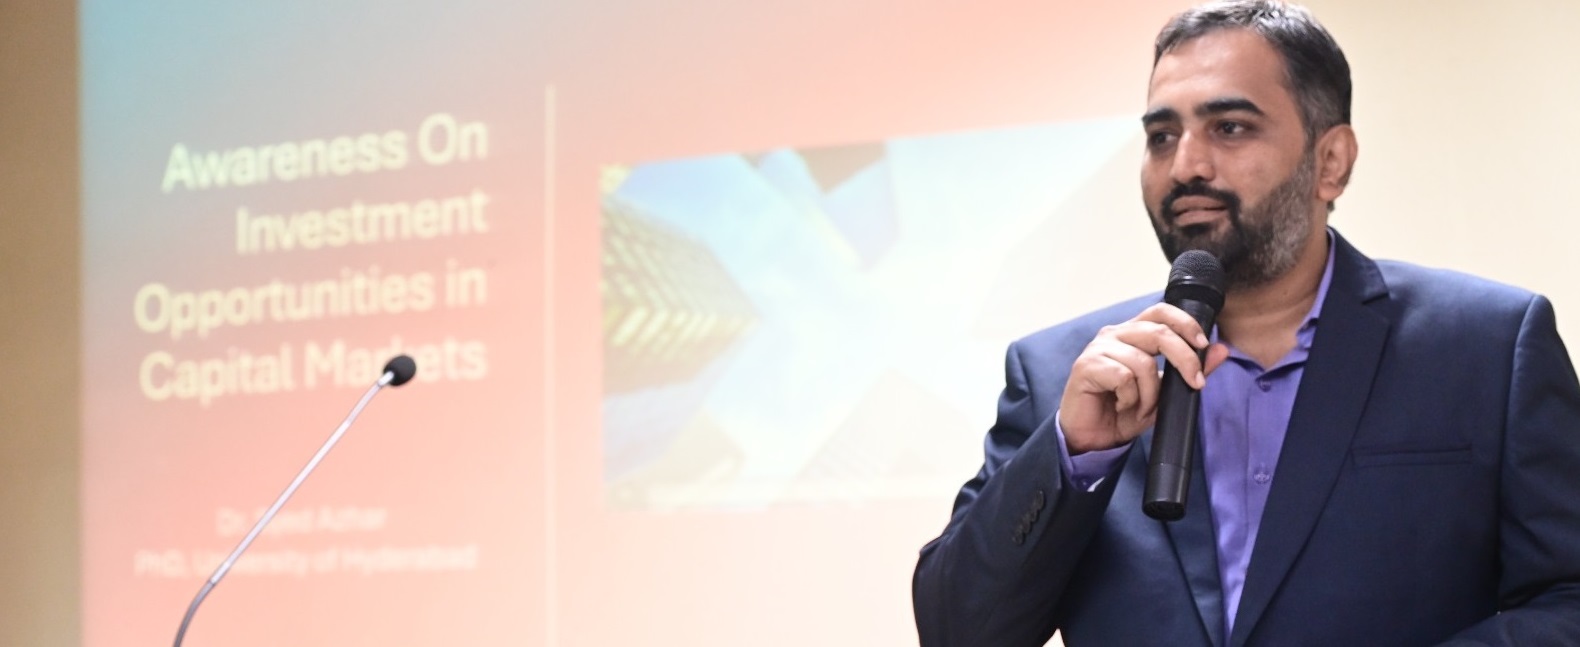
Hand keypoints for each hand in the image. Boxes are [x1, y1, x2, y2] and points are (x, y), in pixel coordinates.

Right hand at [1059, 303, 1229, 454]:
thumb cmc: (1124, 412)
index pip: (1161, 311)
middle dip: (1185, 359)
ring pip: (1143, 362)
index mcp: (1132, 333)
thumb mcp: (1165, 393)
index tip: (1203, 345)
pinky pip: (1123, 378)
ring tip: (1141, 408)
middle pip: (1158, 332)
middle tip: (1195, 383)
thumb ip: (1191, 369)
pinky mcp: (1086, 366)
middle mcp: (1114, 334)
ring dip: (1150, 394)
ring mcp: (1098, 349)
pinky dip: (1130, 399)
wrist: (1092, 438)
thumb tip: (1221, 349)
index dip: (1185, 323)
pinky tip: (1122, 406)